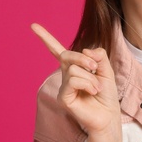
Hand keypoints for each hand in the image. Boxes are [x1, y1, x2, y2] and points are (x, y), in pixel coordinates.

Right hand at [32, 23, 120, 139]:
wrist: (108, 115)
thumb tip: (85, 50)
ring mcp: (63, 87)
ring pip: (73, 69)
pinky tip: (93, 92)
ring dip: (90, 76)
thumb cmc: (106, 95)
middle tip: (95, 67)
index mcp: (73, 68)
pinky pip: (73, 80)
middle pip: (67, 55)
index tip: (33, 26)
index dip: (46, 38)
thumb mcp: (106, 70)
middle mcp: (65, 76)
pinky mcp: (63, 97)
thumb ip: (98, 56)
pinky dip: (88, 84)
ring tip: (96, 88)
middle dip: (83, 58)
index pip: (57, 51)